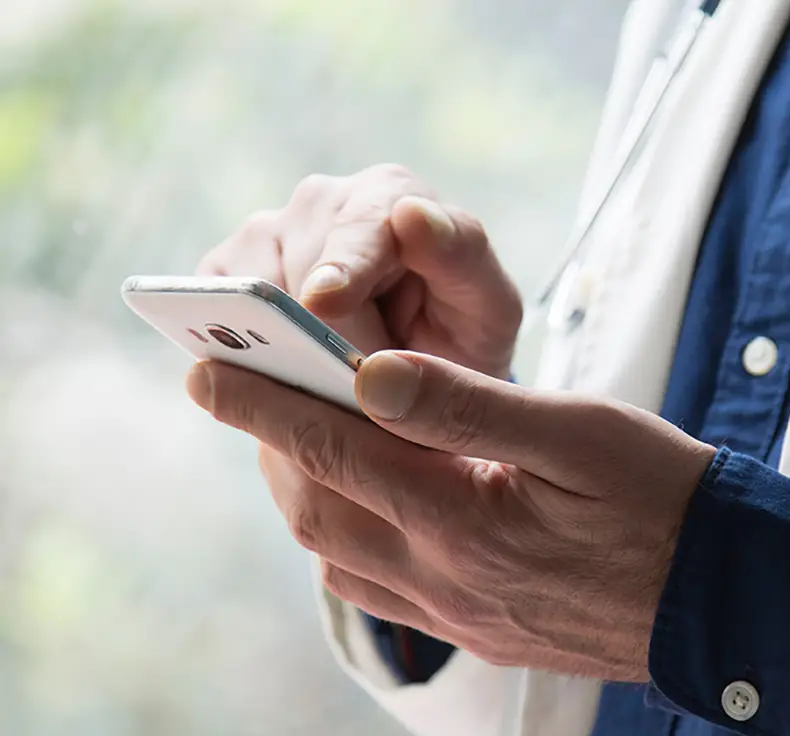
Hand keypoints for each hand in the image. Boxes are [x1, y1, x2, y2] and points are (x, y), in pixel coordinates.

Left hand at [185, 353, 716, 680]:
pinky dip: (348, 540)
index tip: (207, 366)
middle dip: (271, 446)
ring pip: (340, 556)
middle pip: (318, 512)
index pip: (336, 452)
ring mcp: (460, 614)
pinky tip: (366, 508)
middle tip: (245, 390)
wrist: (724, 596)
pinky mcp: (481, 630)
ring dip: (308, 494)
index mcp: (463, 522)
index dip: (265, 404)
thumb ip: (468, 404)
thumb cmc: (666, 499)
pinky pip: (381, 591)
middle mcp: (446, 581)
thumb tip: (369, 374)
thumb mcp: (578, 431)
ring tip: (303, 437)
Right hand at [196, 164, 521, 378]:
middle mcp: (323, 203)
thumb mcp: (486, 307)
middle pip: (299, 271)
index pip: (363, 226)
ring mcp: (267, 235)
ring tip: (322, 387)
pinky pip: (209, 311)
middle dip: (323, 340)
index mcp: (390, 196)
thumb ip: (460, 262)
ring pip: (251, 294)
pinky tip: (271, 376)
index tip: (324, 302)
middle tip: (352, 391)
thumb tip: (411, 217)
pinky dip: (235, 350)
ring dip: (283, 349)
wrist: (421, 367)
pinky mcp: (224, 274)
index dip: (344, 266)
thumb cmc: (461, 330)